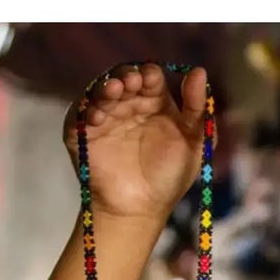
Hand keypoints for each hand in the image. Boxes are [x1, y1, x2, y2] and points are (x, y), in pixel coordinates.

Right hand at [62, 61, 207, 221]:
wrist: (142, 209)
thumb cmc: (170, 177)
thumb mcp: (193, 143)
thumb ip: (197, 109)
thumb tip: (199, 71)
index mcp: (154, 103)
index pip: (150, 78)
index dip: (150, 74)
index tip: (153, 78)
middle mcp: (128, 105)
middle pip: (123, 79)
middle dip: (127, 76)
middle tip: (132, 81)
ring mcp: (104, 117)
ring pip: (101, 92)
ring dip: (106, 87)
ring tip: (114, 90)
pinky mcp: (82, 133)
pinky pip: (80, 115)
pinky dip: (88, 110)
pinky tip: (99, 115)